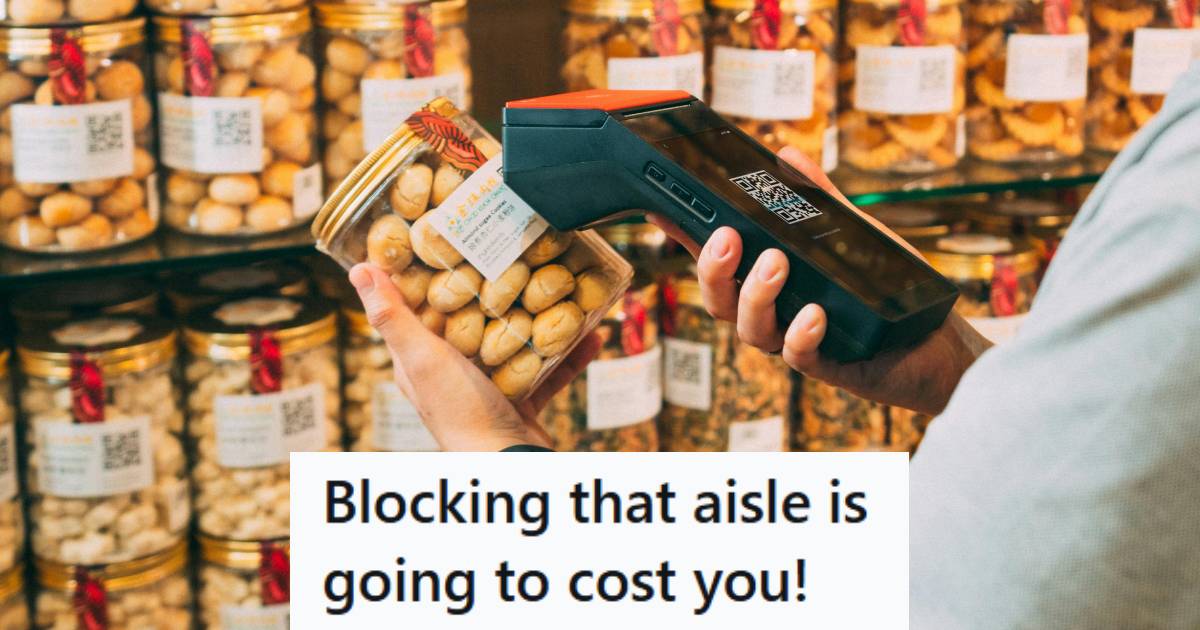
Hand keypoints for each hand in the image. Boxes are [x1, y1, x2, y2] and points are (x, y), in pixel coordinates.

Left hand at [348, 263, 600, 450]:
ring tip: (560, 287)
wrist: (506, 463)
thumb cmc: (460, 414)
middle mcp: (451, 374)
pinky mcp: (521, 402)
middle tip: (515, 253)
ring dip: (539, 316)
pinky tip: (593, 332)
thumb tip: (359, 271)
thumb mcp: (423, 358)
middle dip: (494, 289)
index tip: (450, 238)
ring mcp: (487, 388)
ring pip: (514, 342)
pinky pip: (549, 370)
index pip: (418, 309)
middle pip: (471, 320)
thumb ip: (394, 317)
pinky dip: (569, 353)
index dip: (429, 274)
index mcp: (419, 361)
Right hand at [648, 147, 990, 415]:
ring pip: (751, 328)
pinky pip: (800, 355)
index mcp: (766, 280)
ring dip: (757, 294)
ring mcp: (793, 340)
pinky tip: (814, 313)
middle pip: (720, 299)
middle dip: (714, 268)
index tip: (666, 211)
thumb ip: (816, 198)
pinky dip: (802, 334)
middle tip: (727, 238)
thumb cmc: (885, 286)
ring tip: (776, 262)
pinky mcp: (825, 364)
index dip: (686, 239)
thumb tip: (787, 154)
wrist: (934, 339)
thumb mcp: (849, 232)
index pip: (717, 260)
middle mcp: (772, 312)